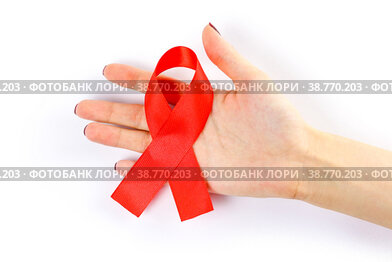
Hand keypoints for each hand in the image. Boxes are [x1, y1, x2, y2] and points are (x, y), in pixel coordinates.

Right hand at [75, 24, 310, 199]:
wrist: (294, 158)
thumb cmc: (278, 120)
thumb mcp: (253, 83)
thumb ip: (227, 59)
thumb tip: (207, 31)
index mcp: (201, 101)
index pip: (159, 87)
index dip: (133, 78)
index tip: (110, 72)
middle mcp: (191, 124)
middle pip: (143, 115)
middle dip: (112, 109)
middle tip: (85, 106)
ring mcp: (191, 148)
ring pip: (145, 141)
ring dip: (117, 136)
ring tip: (92, 130)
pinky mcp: (197, 171)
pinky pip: (162, 169)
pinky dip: (139, 167)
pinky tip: (121, 164)